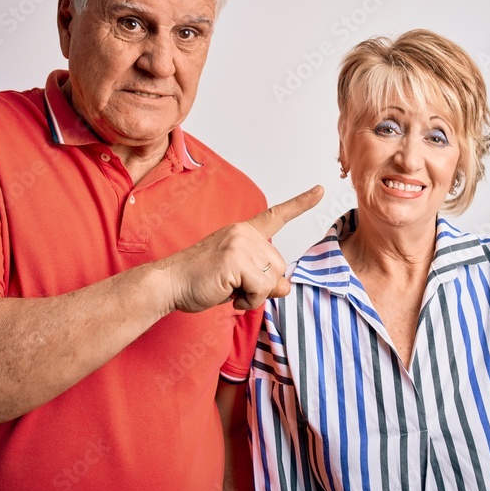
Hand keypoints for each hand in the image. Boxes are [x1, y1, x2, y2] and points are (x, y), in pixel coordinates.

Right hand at [163, 185, 323, 312]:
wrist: (169, 283)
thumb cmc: (199, 280)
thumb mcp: (238, 278)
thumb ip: (263, 278)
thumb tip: (286, 286)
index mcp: (243, 232)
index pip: (276, 215)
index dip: (300, 204)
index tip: (320, 191)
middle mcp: (244, 233)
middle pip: (278, 265)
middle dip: (262, 285)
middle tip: (235, 286)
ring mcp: (240, 244)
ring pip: (272, 279)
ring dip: (254, 294)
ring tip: (229, 289)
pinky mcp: (235, 259)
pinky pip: (261, 288)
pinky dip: (248, 299)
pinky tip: (228, 294)